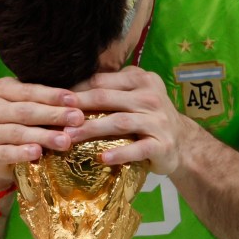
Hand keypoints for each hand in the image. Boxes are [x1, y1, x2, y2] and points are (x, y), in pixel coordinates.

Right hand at [0, 77, 85, 189]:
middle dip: (54, 115)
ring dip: (44, 136)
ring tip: (65, 141)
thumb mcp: (31, 108)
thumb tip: (82, 96)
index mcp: (1, 90)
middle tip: (78, 119)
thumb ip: (47, 101)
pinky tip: (37, 153)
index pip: (29, 90)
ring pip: (18, 132)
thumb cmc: (22, 126)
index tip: (75, 100)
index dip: (52, 95)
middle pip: (26, 111)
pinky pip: (6, 153)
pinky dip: (22, 153)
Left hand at [65, 66, 191, 174]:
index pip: (102, 81)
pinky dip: (119, 154)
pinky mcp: (162, 144)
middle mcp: (150, 97)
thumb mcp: (136, 95)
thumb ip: (112, 88)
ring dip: (91, 129)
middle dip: (78, 108)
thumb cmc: (150, 117)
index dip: (77, 90)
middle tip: (55, 116)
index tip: (55, 100)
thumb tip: (69, 89)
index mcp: (141, 80)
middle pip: (106, 98)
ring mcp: (158, 121)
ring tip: (69, 137)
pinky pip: (137, 148)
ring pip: (119, 122)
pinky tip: (102, 159)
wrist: (183, 143)